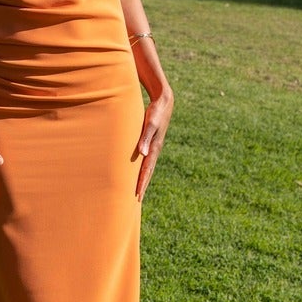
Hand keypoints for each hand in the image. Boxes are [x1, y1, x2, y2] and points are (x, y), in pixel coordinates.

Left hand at [133, 86, 172, 201]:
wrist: (164, 101)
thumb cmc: (156, 112)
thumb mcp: (151, 123)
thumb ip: (145, 138)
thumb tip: (142, 154)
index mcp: (154, 148)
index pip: (146, 170)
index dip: (141, 183)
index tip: (137, 196)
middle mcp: (155, 150)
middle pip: (148, 172)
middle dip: (142, 185)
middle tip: (137, 200)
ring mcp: (154, 146)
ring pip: (147, 166)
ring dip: (142, 178)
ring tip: (137, 189)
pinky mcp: (152, 141)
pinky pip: (146, 159)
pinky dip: (142, 167)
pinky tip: (137, 169)